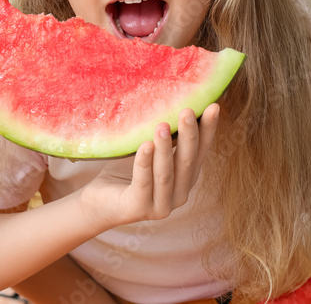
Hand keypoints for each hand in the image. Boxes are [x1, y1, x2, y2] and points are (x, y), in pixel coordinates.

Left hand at [79, 104, 218, 228]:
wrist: (97, 202)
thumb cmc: (124, 171)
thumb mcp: (148, 150)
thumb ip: (163, 137)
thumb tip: (172, 100)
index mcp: (185, 178)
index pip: (201, 151)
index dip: (208, 130)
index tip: (213, 106)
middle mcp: (179, 194)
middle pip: (187, 161)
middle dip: (189, 135)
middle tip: (187, 110)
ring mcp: (161, 205)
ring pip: (166, 173)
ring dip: (166, 149)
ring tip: (163, 125)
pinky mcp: (138, 209)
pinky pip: (143, 183)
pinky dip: (144, 163)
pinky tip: (145, 146)